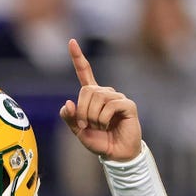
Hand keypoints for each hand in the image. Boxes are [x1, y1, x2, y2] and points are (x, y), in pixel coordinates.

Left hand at [59, 39, 142, 161]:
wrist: (116, 153)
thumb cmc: (98, 140)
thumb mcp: (78, 131)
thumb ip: (70, 118)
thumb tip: (68, 103)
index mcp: (92, 96)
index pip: (85, 73)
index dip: (78, 58)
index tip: (71, 42)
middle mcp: (105, 93)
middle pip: (87, 91)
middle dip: (82, 111)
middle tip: (86, 125)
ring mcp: (117, 97)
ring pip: (97, 98)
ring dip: (92, 117)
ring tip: (99, 126)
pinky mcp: (127, 104)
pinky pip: (109, 106)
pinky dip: (103, 119)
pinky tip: (108, 125)